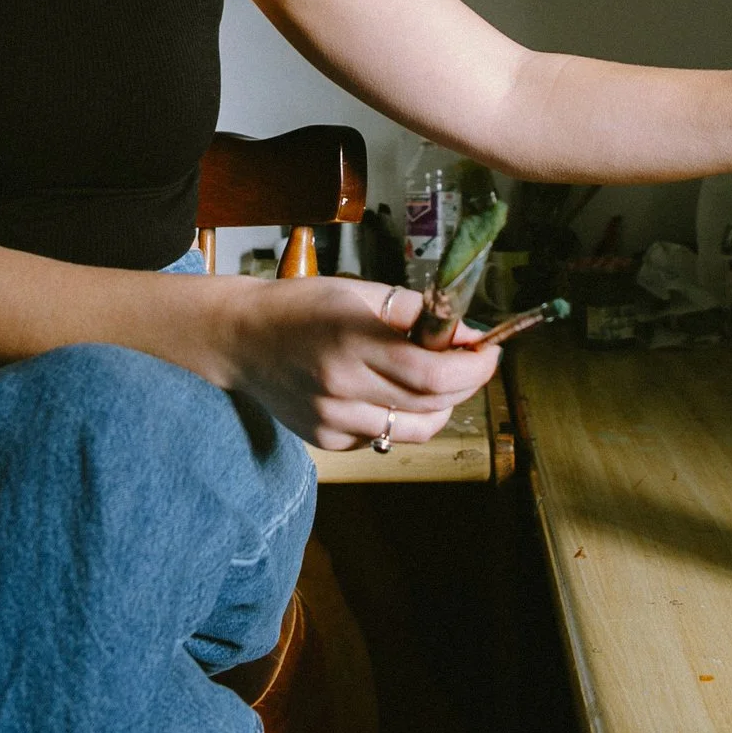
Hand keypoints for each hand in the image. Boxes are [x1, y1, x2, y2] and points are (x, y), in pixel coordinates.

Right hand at [224, 276, 503, 450]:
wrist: (241, 338)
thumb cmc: (302, 306)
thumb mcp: (359, 292)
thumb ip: (414, 313)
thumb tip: (467, 333)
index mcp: (351, 339)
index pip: (432, 373)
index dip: (473, 368)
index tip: (490, 351)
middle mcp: (341, 386)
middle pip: (431, 404)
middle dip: (466, 384)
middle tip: (474, 363)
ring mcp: (332, 420)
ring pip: (414, 431)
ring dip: (441, 408)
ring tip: (438, 382)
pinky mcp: (326, 441)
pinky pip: (383, 439)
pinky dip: (401, 420)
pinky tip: (390, 394)